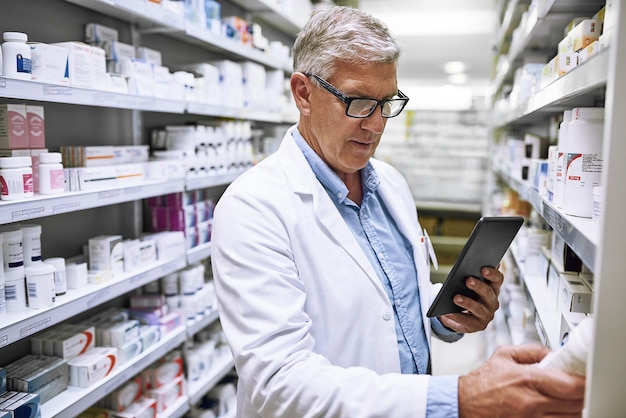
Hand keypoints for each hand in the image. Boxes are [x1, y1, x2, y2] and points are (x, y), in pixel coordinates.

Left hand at [439, 267, 502, 332]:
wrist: (463, 315)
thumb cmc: (467, 294)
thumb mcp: (470, 284)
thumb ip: (473, 273)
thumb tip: (470, 262)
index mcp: (493, 289)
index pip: (498, 280)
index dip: (492, 274)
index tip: (483, 269)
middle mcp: (493, 302)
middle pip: (488, 293)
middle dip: (479, 286)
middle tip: (469, 280)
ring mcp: (486, 315)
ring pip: (478, 308)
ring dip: (467, 302)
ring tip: (456, 298)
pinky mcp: (477, 326)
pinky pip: (467, 321)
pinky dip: (456, 316)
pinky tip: (447, 313)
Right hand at [458, 344, 585, 417]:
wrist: (466, 403)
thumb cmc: (483, 382)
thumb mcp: (505, 355)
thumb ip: (532, 350)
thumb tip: (553, 353)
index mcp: (528, 379)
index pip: (570, 385)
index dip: (584, 382)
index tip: (586, 377)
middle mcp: (533, 402)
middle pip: (576, 403)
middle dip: (582, 394)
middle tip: (580, 386)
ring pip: (570, 416)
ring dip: (575, 406)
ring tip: (569, 397)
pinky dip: (562, 416)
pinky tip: (558, 407)